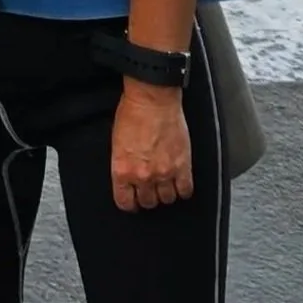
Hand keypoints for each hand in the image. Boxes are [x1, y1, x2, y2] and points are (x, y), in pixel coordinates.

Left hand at [111, 80, 193, 210]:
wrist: (152, 99)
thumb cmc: (132, 114)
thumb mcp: (117, 142)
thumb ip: (123, 164)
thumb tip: (128, 176)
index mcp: (122, 171)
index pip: (125, 202)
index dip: (130, 203)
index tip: (133, 201)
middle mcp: (143, 176)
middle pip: (148, 202)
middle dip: (148, 197)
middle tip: (150, 189)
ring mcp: (164, 173)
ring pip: (167, 199)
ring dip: (166, 193)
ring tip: (165, 184)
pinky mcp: (183, 167)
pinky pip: (185, 191)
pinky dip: (183, 190)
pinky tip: (180, 183)